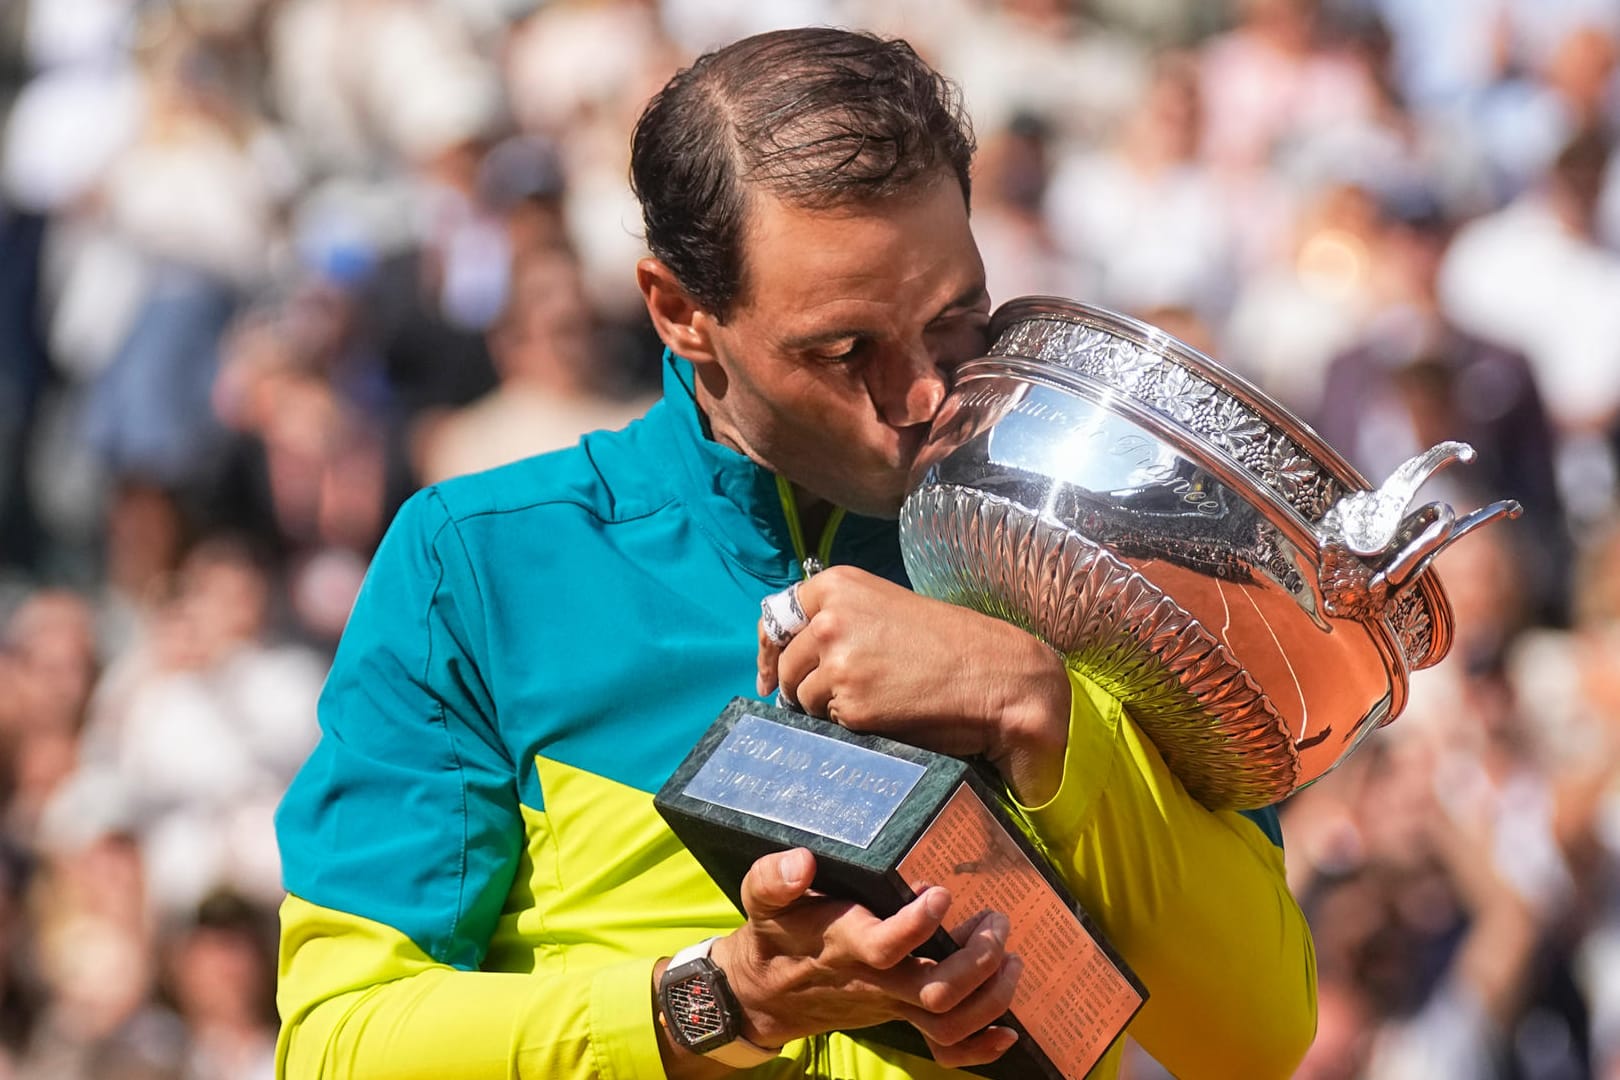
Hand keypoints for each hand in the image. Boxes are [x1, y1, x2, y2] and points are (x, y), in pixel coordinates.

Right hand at [711, 848, 1022, 1067]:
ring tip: (1011, 956)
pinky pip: (944, 1047)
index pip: (885, 946)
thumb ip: (775, 879)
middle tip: (996, 921)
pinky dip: (981, 1047)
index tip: (941, 892)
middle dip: (978, 960)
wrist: (764, 993)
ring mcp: (891, 1004)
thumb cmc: (773, 935)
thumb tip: (802, 862)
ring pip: (948, 1021)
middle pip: (934, 991)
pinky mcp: (901, 1015)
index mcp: (843, 946)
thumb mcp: (761, 900)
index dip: (918, 925)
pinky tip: (1009, 1029)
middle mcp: (874, 981)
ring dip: (991, 995)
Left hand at [757, 566, 1070, 802]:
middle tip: (837, 696)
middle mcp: (829, 619)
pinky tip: (885, 715)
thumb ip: (840, 619)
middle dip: (801, 686)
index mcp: (836, 585)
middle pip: (787, 665)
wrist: (996, 675)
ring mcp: (837, 663)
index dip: (768, 651)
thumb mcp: (885, 608)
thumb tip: (793, 653)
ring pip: (804, 698)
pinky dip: (851, 726)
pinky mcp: (850, 705)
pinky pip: (831, 724)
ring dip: (827, 708)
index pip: (776, 617)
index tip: (767, 675)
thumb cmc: (949, 644)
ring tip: (876, 701)